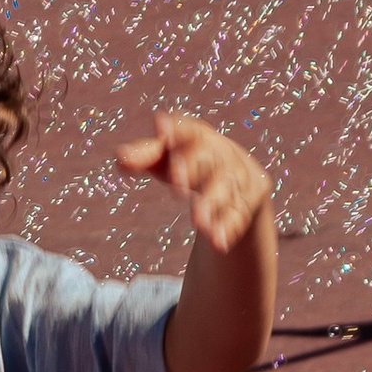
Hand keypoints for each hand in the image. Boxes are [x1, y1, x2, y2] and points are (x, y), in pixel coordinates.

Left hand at [116, 110, 273, 250]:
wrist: (237, 178)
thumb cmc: (189, 163)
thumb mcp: (166, 159)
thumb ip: (144, 157)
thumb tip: (120, 159)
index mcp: (198, 136)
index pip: (187, 129)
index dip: (175, 129)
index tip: (160, 128)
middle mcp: (222, 152)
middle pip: (208, 159)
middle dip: (192, 170)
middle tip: (176, 186)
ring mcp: (240, 174)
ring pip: (226, 190)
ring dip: (212, 206)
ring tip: (198, 223)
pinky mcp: (251, 197)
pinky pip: (240, 214)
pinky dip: (228, 228)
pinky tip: (218, 242)